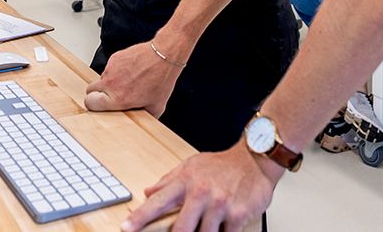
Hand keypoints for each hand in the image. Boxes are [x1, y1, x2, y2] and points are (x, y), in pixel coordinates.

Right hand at [85, 41, 179, 116]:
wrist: (164, 55)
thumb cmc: (161, 78)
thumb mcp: (156, 106)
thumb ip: (144, 116)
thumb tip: (142, 121)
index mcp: (117, 98)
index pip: (89, 103)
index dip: (92, 104)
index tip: (98, 105)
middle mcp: (111, 83)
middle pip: (90, 90)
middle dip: (97, 93)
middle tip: (110, 93)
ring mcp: (112, 68)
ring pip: (103, 77)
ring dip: (111, 80)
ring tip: (128, 79)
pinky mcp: (116, 57)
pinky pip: (111, 66)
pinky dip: (118, 68)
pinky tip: (131, 69)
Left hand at [120, 140, 283, 231]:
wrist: (255, 159)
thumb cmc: (222, 164)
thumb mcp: (193, 165)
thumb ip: (169, 180)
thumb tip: (148, 192)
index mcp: (187, 181)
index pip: (158, 201)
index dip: (140, 217)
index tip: (126, 227)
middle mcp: (201, 192)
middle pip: (180, 229)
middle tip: (183, 231)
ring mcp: (219, 204)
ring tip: (210, 222)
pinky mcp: (237, 214)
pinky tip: (225, 223)